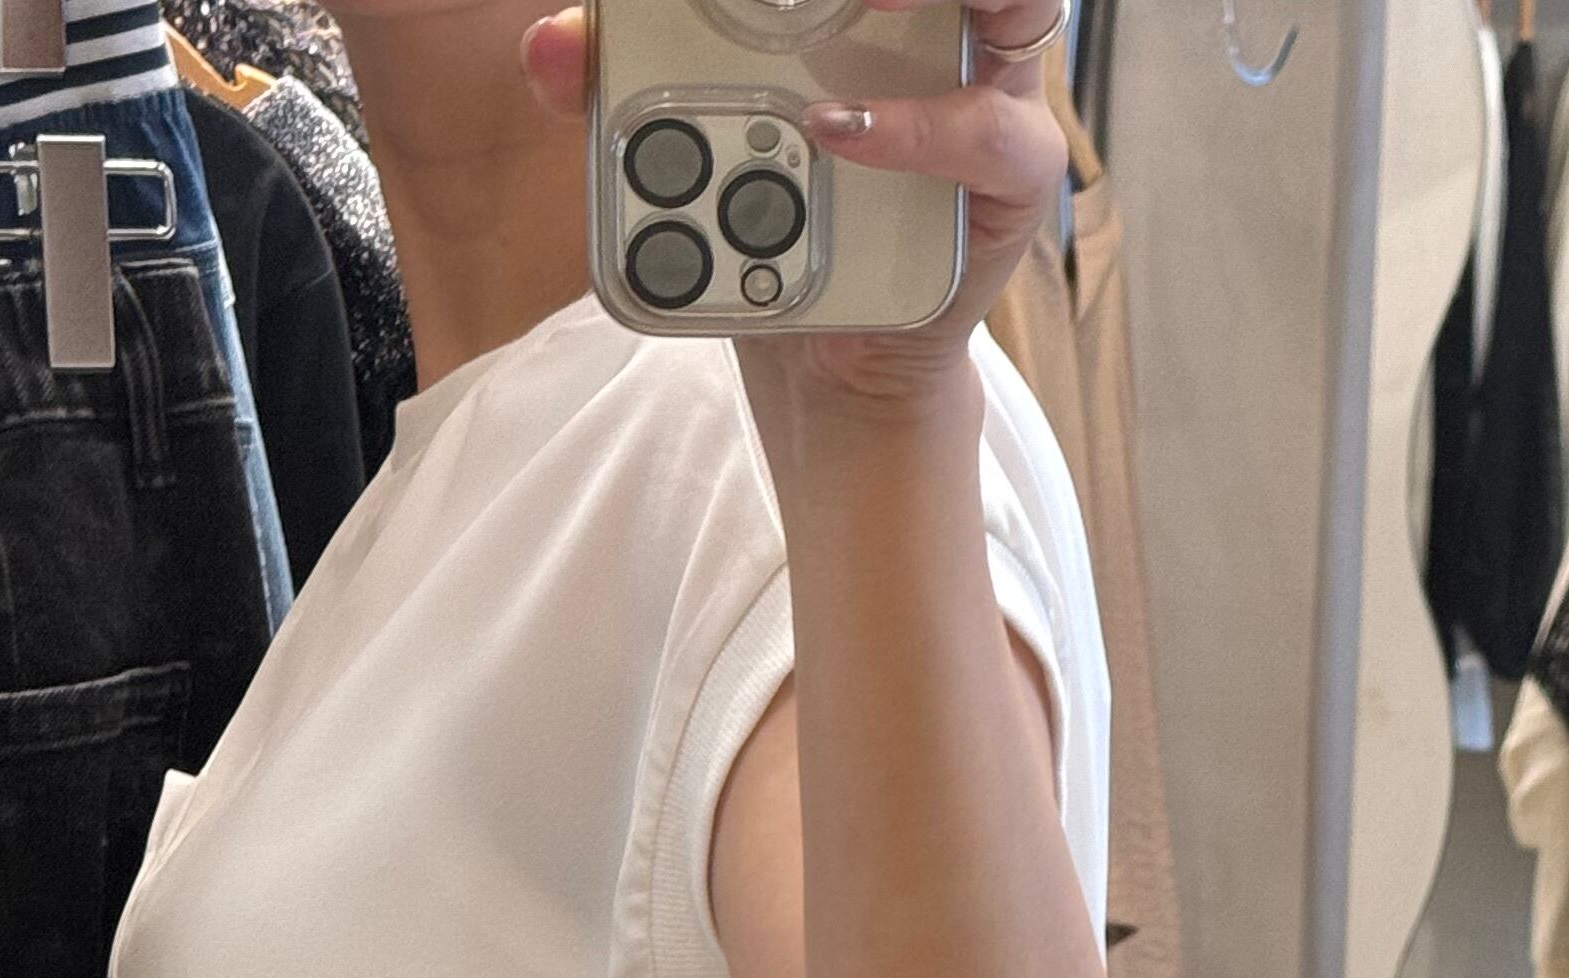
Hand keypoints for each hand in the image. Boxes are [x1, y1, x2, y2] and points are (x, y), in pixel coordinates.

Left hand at [518, 0, 1071, 404]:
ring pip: (1020, 2)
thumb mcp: (681, 138)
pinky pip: (989, 133)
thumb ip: (620, 84)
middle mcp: (947, 19)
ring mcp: (988, 88)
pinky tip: (838, 134)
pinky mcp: (1009, 176)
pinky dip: (917, 129)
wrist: (822, 352)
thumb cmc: (766, 215)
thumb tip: (547, 49)